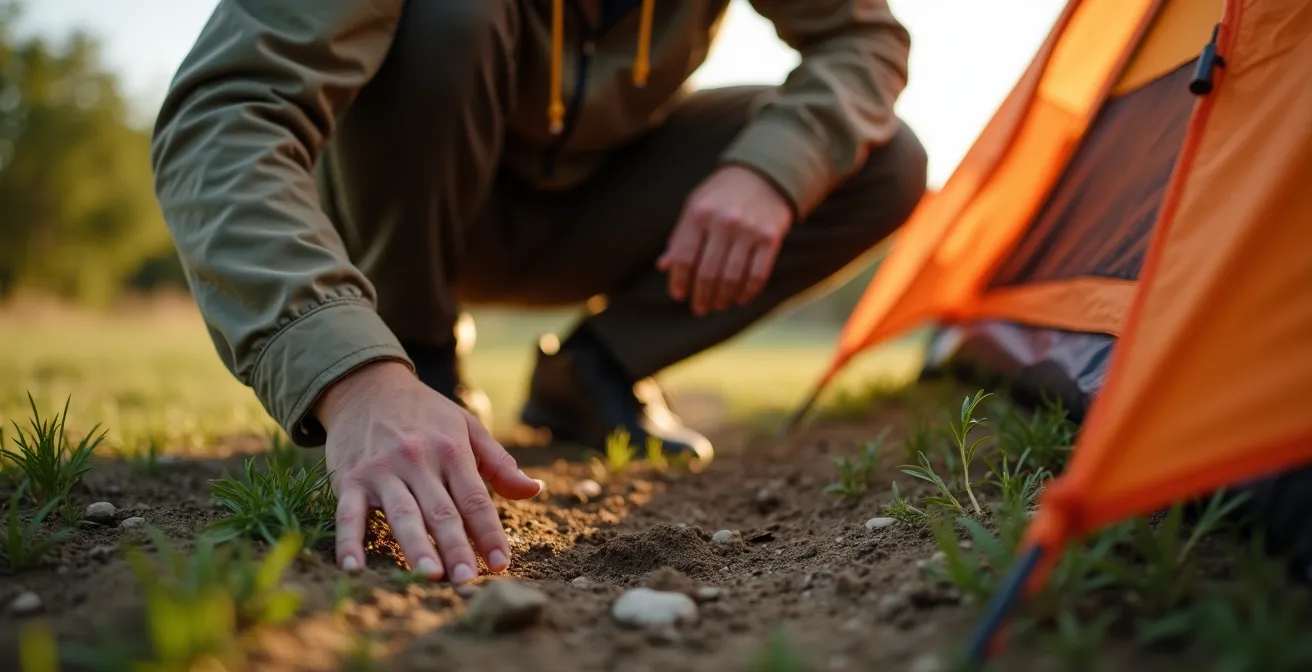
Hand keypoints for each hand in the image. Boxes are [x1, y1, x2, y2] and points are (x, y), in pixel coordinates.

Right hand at [314, 360, 540, 581]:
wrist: (366, 385)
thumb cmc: (424, 413)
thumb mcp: (466, 427)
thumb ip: (499, 463)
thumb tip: (534, 490)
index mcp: (451, 450)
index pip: (474, 499)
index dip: (488, 532)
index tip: (500, 564)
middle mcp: (418, 460)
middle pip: (441, 510)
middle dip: (456, 546)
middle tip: (467, 579)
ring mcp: (382, 470)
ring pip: (402, 513)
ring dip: (415, 546)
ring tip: (430, 576)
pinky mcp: (350, 478)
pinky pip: (349, 513)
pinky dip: (350, 540)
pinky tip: (354, 568)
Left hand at [657, 165, 793, 313]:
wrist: (764, 174)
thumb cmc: (721, 195)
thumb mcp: (695, 207)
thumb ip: (680, 237)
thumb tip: (663, 266)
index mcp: (699, 213)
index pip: (684, 257)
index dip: (679, 281)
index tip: (679, 295)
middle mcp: (723, 221)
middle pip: (708, 273)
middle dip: (702, 296)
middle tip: (699, 308)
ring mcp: (749, 230)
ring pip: (732, 278)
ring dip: (723, 298)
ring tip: (718, 304)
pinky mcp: (770, 238)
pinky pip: (757, 275)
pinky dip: (747, 292)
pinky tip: (740, 298)